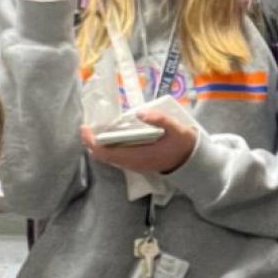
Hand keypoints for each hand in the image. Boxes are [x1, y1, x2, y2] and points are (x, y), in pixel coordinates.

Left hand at [81, 110, 198, 174]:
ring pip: (109, 157)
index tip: (85, 128)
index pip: (106, 153)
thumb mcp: (176, 128)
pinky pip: (116, 157)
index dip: (92, 142)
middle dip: (92, 142)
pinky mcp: (137, 163)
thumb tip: (139, 112)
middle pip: (104, 156)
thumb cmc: (183, 144)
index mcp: (139, 156)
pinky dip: (109, 147)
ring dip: (100, 145)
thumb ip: (159, 119)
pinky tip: (110, 135)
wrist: (191, 160)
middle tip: (87, 126)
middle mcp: (133, 163)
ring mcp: (134, 165)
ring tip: (96, 128)